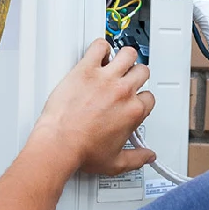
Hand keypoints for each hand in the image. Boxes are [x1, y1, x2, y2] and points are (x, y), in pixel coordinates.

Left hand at [32, 39, 156, 175]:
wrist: (59, 144)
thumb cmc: (82, 151)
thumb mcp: (115, 163)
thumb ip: (136, 158)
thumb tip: (148, 156)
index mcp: (133, 111)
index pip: (149, 97)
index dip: (141, 99)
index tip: (133, 101)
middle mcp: (122, 92)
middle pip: (142, 72)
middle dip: (137, 75)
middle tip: (128, 79)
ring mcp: (105, 78)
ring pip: (127, 54)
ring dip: (124, 57)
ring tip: (116, 62)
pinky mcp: (86, 70)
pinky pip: (99, 46)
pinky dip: (100, 47)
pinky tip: (98, 54)